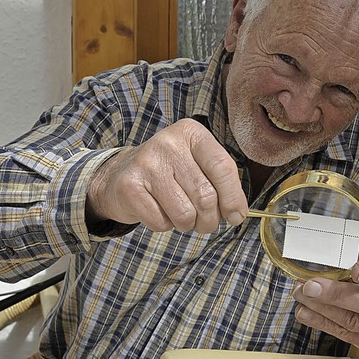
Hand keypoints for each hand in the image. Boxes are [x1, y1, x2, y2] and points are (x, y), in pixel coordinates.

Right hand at [86, 118, 247, 233]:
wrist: (120, 174)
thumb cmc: (169, 173)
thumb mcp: (196, 165)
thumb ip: (220, 183)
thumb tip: (237, 214)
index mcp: (191, 132)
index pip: (222, 167)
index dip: (233, 198)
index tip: (235, 217)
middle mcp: (168, 143)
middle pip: (205, 196)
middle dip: (210, 220)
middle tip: (204, 223)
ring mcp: (146, 163)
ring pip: (184, 214)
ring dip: (187, 224)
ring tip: (180, 215)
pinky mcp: (129, 186)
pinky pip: (160, 222)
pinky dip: (164, 226)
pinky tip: (158, 211)